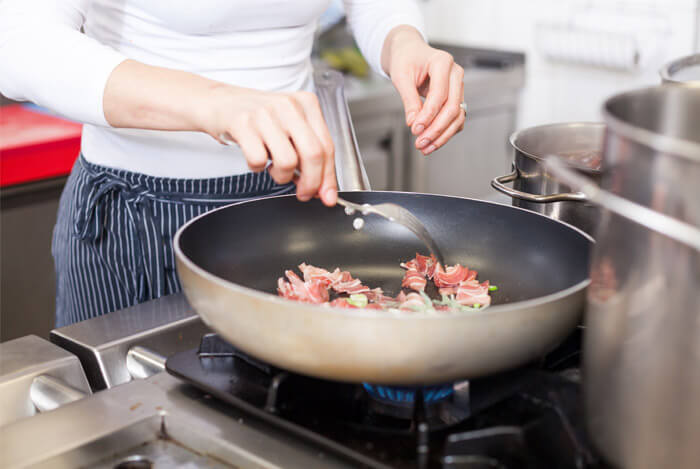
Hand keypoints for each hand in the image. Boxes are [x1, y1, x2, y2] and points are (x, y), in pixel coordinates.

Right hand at [205, 87, 336, 205]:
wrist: (218, 102)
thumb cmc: (256, 117)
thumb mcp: (288, 127)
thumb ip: (308, 153)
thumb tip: (323, 187)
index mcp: (306, 104)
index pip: (327, 146)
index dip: (328, 177)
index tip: (327, 195)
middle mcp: (288, 106)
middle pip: (313, 155)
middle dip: (311, 183)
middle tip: (303, 193)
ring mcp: (265, 113)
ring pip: (288, 162)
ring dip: (281, 176)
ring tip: (273, 167)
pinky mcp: (242, 123)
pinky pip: (259, 160)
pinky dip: (257, 168)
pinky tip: (255, 157)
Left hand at [382, 26, 465, 155]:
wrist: (409, 52)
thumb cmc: (405, 59)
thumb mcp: (401, 76)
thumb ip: (409, 100)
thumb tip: (413, 123)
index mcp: (442, 62)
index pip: (439, 95)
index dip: (427, 115)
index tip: (414, 129)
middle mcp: (455, 74)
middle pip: (452, 107)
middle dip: (436, 129)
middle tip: (420, 143)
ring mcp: (458, 86)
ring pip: (457, 116)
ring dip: (442, 135)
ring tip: (425, 147)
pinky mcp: (456, 97)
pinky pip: (456, 119)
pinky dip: (445, 132)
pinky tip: (432, 142)